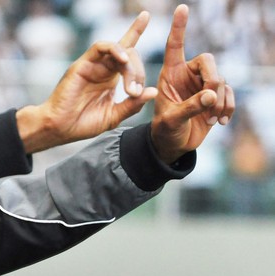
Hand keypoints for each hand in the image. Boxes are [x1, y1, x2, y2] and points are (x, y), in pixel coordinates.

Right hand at [17, 11, 157, 152]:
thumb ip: (132, 105)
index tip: (146, 15)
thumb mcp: (113, 116)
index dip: (136, 32)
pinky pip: (100, 47)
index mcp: (110, 78)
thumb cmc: (82, 124)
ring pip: (118, 49)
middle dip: (137, 72)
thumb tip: (153, 92)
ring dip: (129, 64)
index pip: (127, 52)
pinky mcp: (82, 65)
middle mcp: (102, 68)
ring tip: (129, 85)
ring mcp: (92, 65)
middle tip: (134, 93)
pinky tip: (123, 60)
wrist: (59, 129)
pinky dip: (115, 49)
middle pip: (129, 53)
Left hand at [151, 4, 234, 163]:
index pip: (174, 46)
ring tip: (211, 119)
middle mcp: (187, 75)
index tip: (182, 8)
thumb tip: (212, 95)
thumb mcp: (171, 120)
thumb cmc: (164, 130)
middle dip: (213, 79)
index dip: (179, 28)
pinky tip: (221, 121)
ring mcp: (202, 85)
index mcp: (169, 74)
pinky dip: (228, 107)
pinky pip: (229, 93)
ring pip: (221, 80)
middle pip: (208, 61)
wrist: (173, 144)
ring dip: (219, 100)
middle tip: (210, 100)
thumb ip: (189, 107)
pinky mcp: (214, 96)